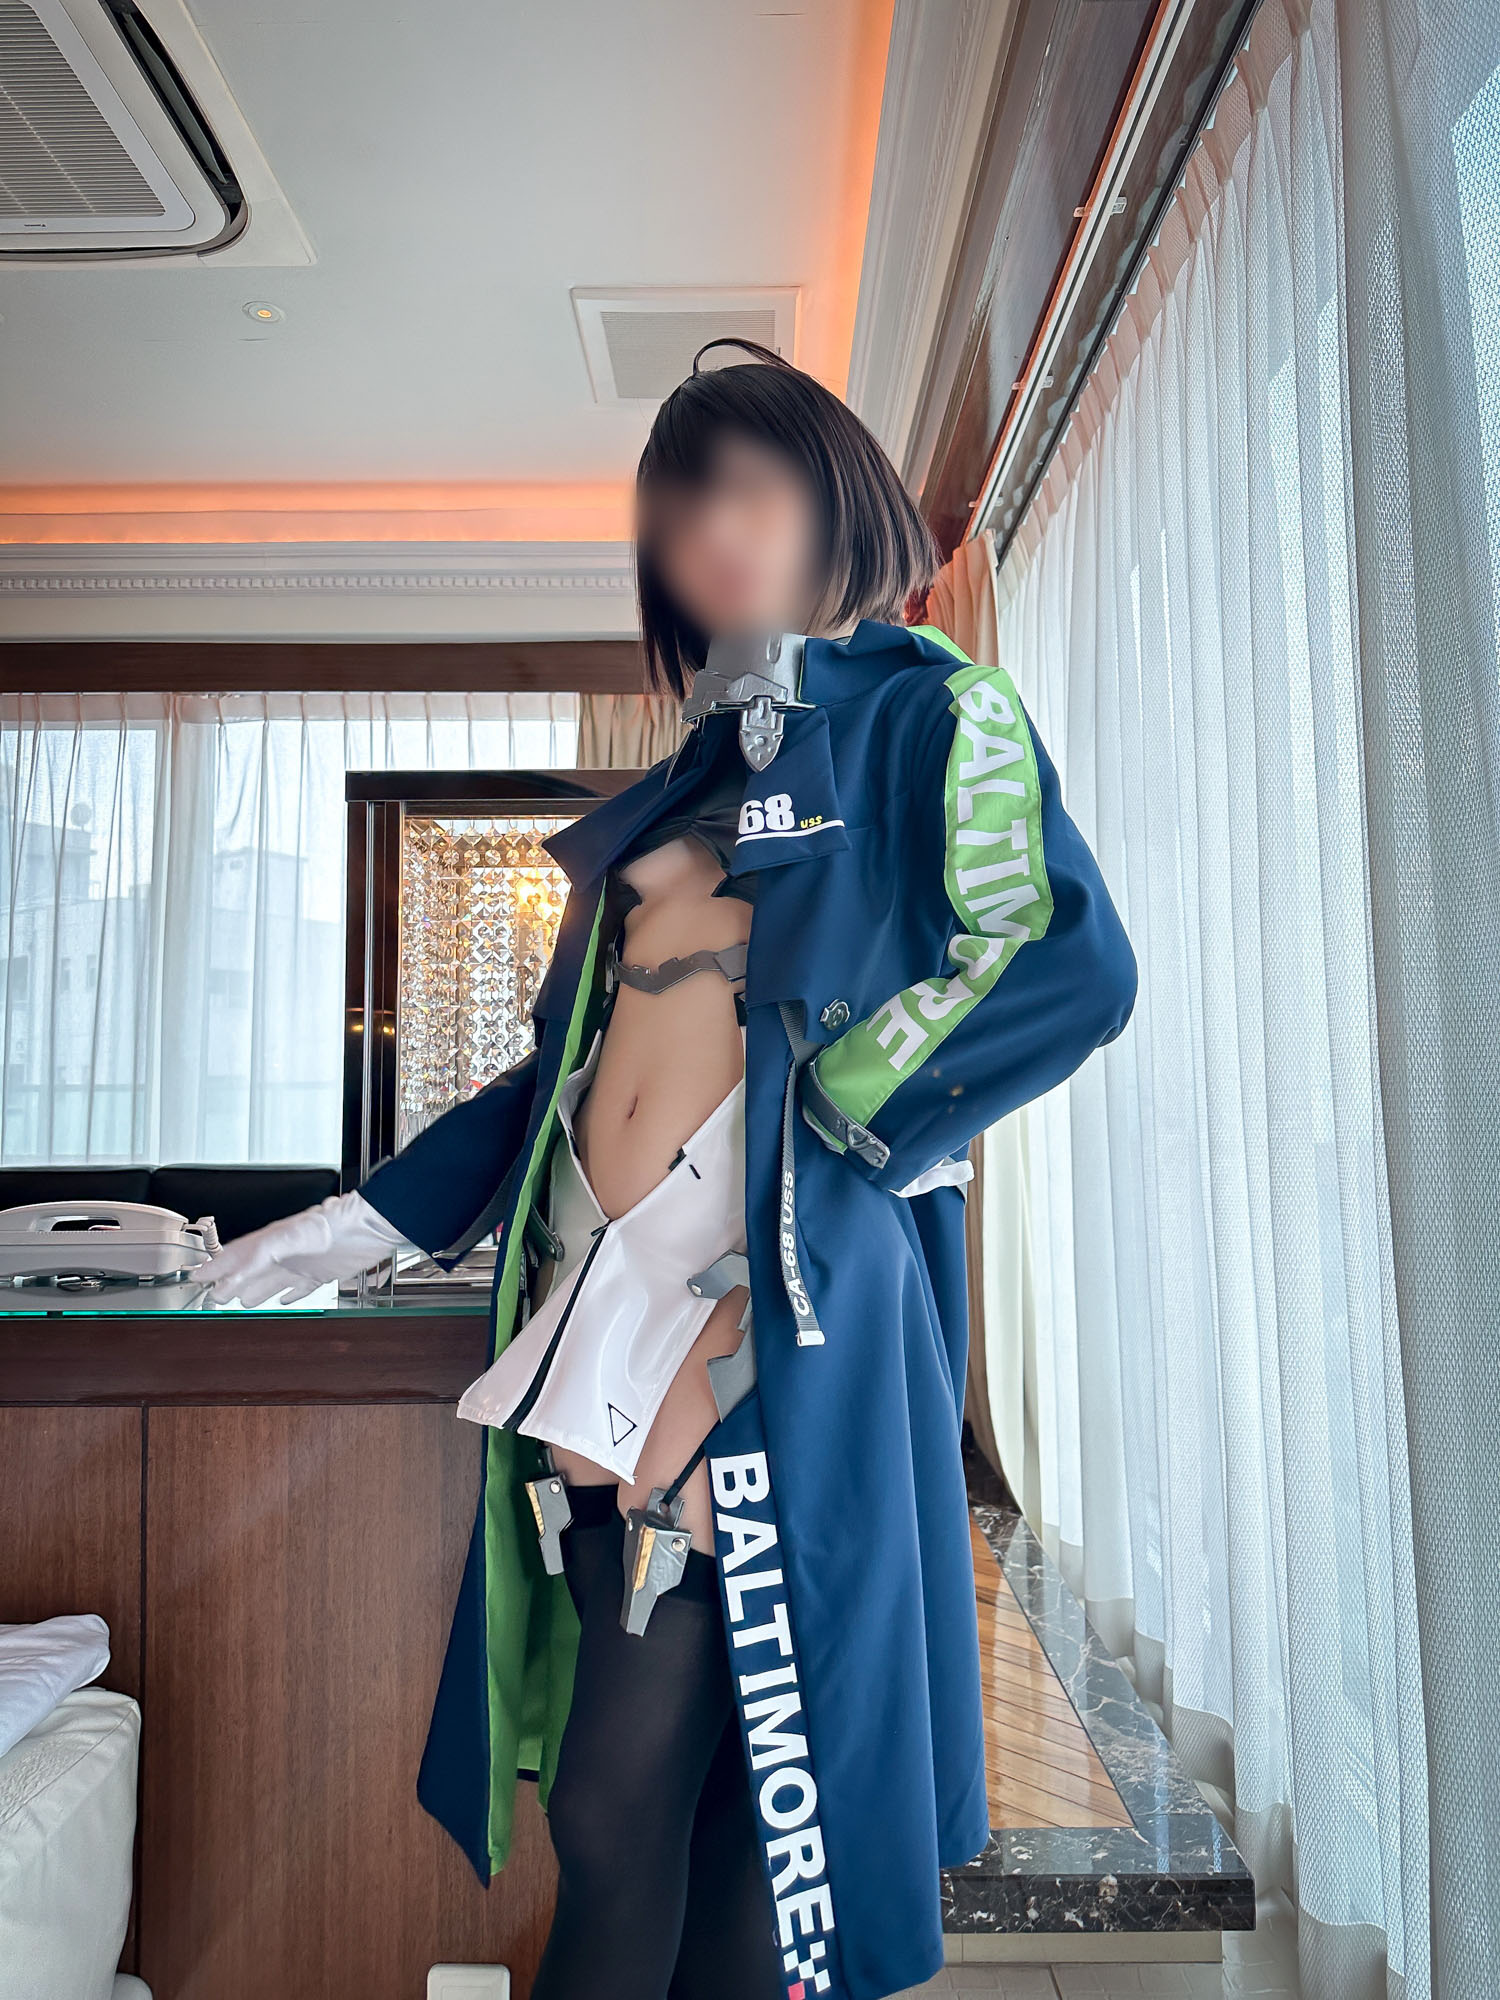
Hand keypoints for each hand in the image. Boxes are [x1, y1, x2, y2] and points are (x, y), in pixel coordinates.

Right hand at [195, 1192, 412, 1306]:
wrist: (369, 1227)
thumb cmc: (335, 1223)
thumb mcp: (290, 1237)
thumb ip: (260, 1255)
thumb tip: (234, 1276)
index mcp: (272, 1240)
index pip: (237, 1256)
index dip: (217, 1267)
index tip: (199, 1276)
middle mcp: (285, 1253)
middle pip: (251, 1271)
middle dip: (230, 1282)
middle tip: (212, 1293)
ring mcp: (303, 1264)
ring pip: (272, 1281)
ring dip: (254, 1291)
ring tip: (240, 1301)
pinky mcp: (322, 1274)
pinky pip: (300, 1289)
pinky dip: (289, 1296)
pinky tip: (284, 1301)